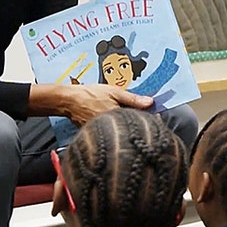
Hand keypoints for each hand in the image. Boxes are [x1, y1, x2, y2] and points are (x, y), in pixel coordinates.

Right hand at [28, 83, 152, 125]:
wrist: (68, 101)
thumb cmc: (90, 94)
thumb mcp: (114, 91)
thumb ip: (132, 98)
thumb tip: (151, 102)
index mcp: (118, 116)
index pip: (139, 120)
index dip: (149, 119)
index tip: (158, 118)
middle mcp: (113, 128)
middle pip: (131, 128)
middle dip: (139, 125)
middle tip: (148, 121)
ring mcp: (105, 132)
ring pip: (122, 132)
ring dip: (128, 128)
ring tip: (133, 124)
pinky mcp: (99, 135)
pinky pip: (113, 133)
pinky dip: (117, 130)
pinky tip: (118, 126)